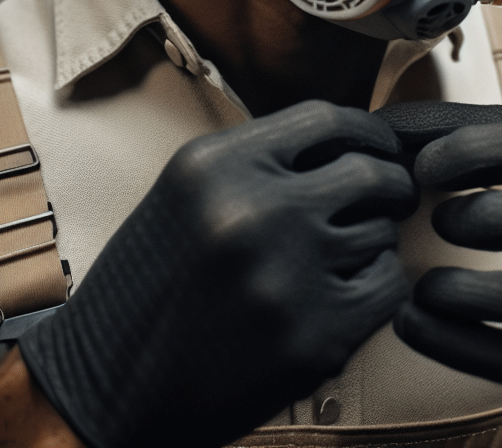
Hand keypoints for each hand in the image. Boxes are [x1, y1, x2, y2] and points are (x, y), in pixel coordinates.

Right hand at [18, 100, 416, 447]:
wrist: (111, 382)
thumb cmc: (151, 280)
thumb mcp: (186, 191)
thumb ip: (259, 159)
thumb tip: (349, 141)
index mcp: (216, 165)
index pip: (327, 119)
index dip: (369, 131)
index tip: (381, 146)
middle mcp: (253, 210)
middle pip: (369, 172)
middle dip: (390, 183)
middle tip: (388, 198)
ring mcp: (286, 276)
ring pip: (381, 232)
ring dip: (373, 239)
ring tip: (337, 256)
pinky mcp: (313, 339)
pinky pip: (386, 287)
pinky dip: (375, 286)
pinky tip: (341, 293)